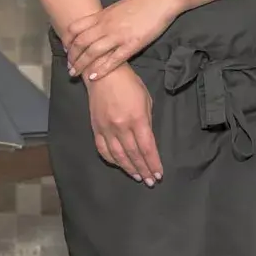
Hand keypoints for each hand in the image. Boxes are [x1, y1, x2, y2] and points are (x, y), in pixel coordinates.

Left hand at [65, 0, 172, 81]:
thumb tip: (96, 26)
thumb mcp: (117, 7)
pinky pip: (113, 60)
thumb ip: (105, 18)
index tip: (65, 49)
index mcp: (102, 16)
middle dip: (72, 57)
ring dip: (81, 65)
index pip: (75, 28)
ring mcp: (118, 36)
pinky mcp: (132, 44)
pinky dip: (101, 69)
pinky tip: (94, 76)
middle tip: (69, 66)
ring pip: (93, 52)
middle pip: (81, 43)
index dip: (67, 40)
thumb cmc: (142, 2)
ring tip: (75, 74)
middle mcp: (106, 26)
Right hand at [86, 65, 162, 185]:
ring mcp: (106, 130)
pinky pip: (103, 150)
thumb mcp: (146, 100)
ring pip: (118, 156)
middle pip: (134, 155)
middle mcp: (121, 128)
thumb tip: (147, 139)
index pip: (147, 147)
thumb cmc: (130, 84)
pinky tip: (120, 165)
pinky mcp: (96, 129)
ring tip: (138, 177)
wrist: (103, 74)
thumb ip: (146, 121)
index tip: (159, 174)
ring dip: (129, 168)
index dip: (153, 163)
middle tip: (150, 181)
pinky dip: (112, 160)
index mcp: (137, 120)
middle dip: (143, 169)